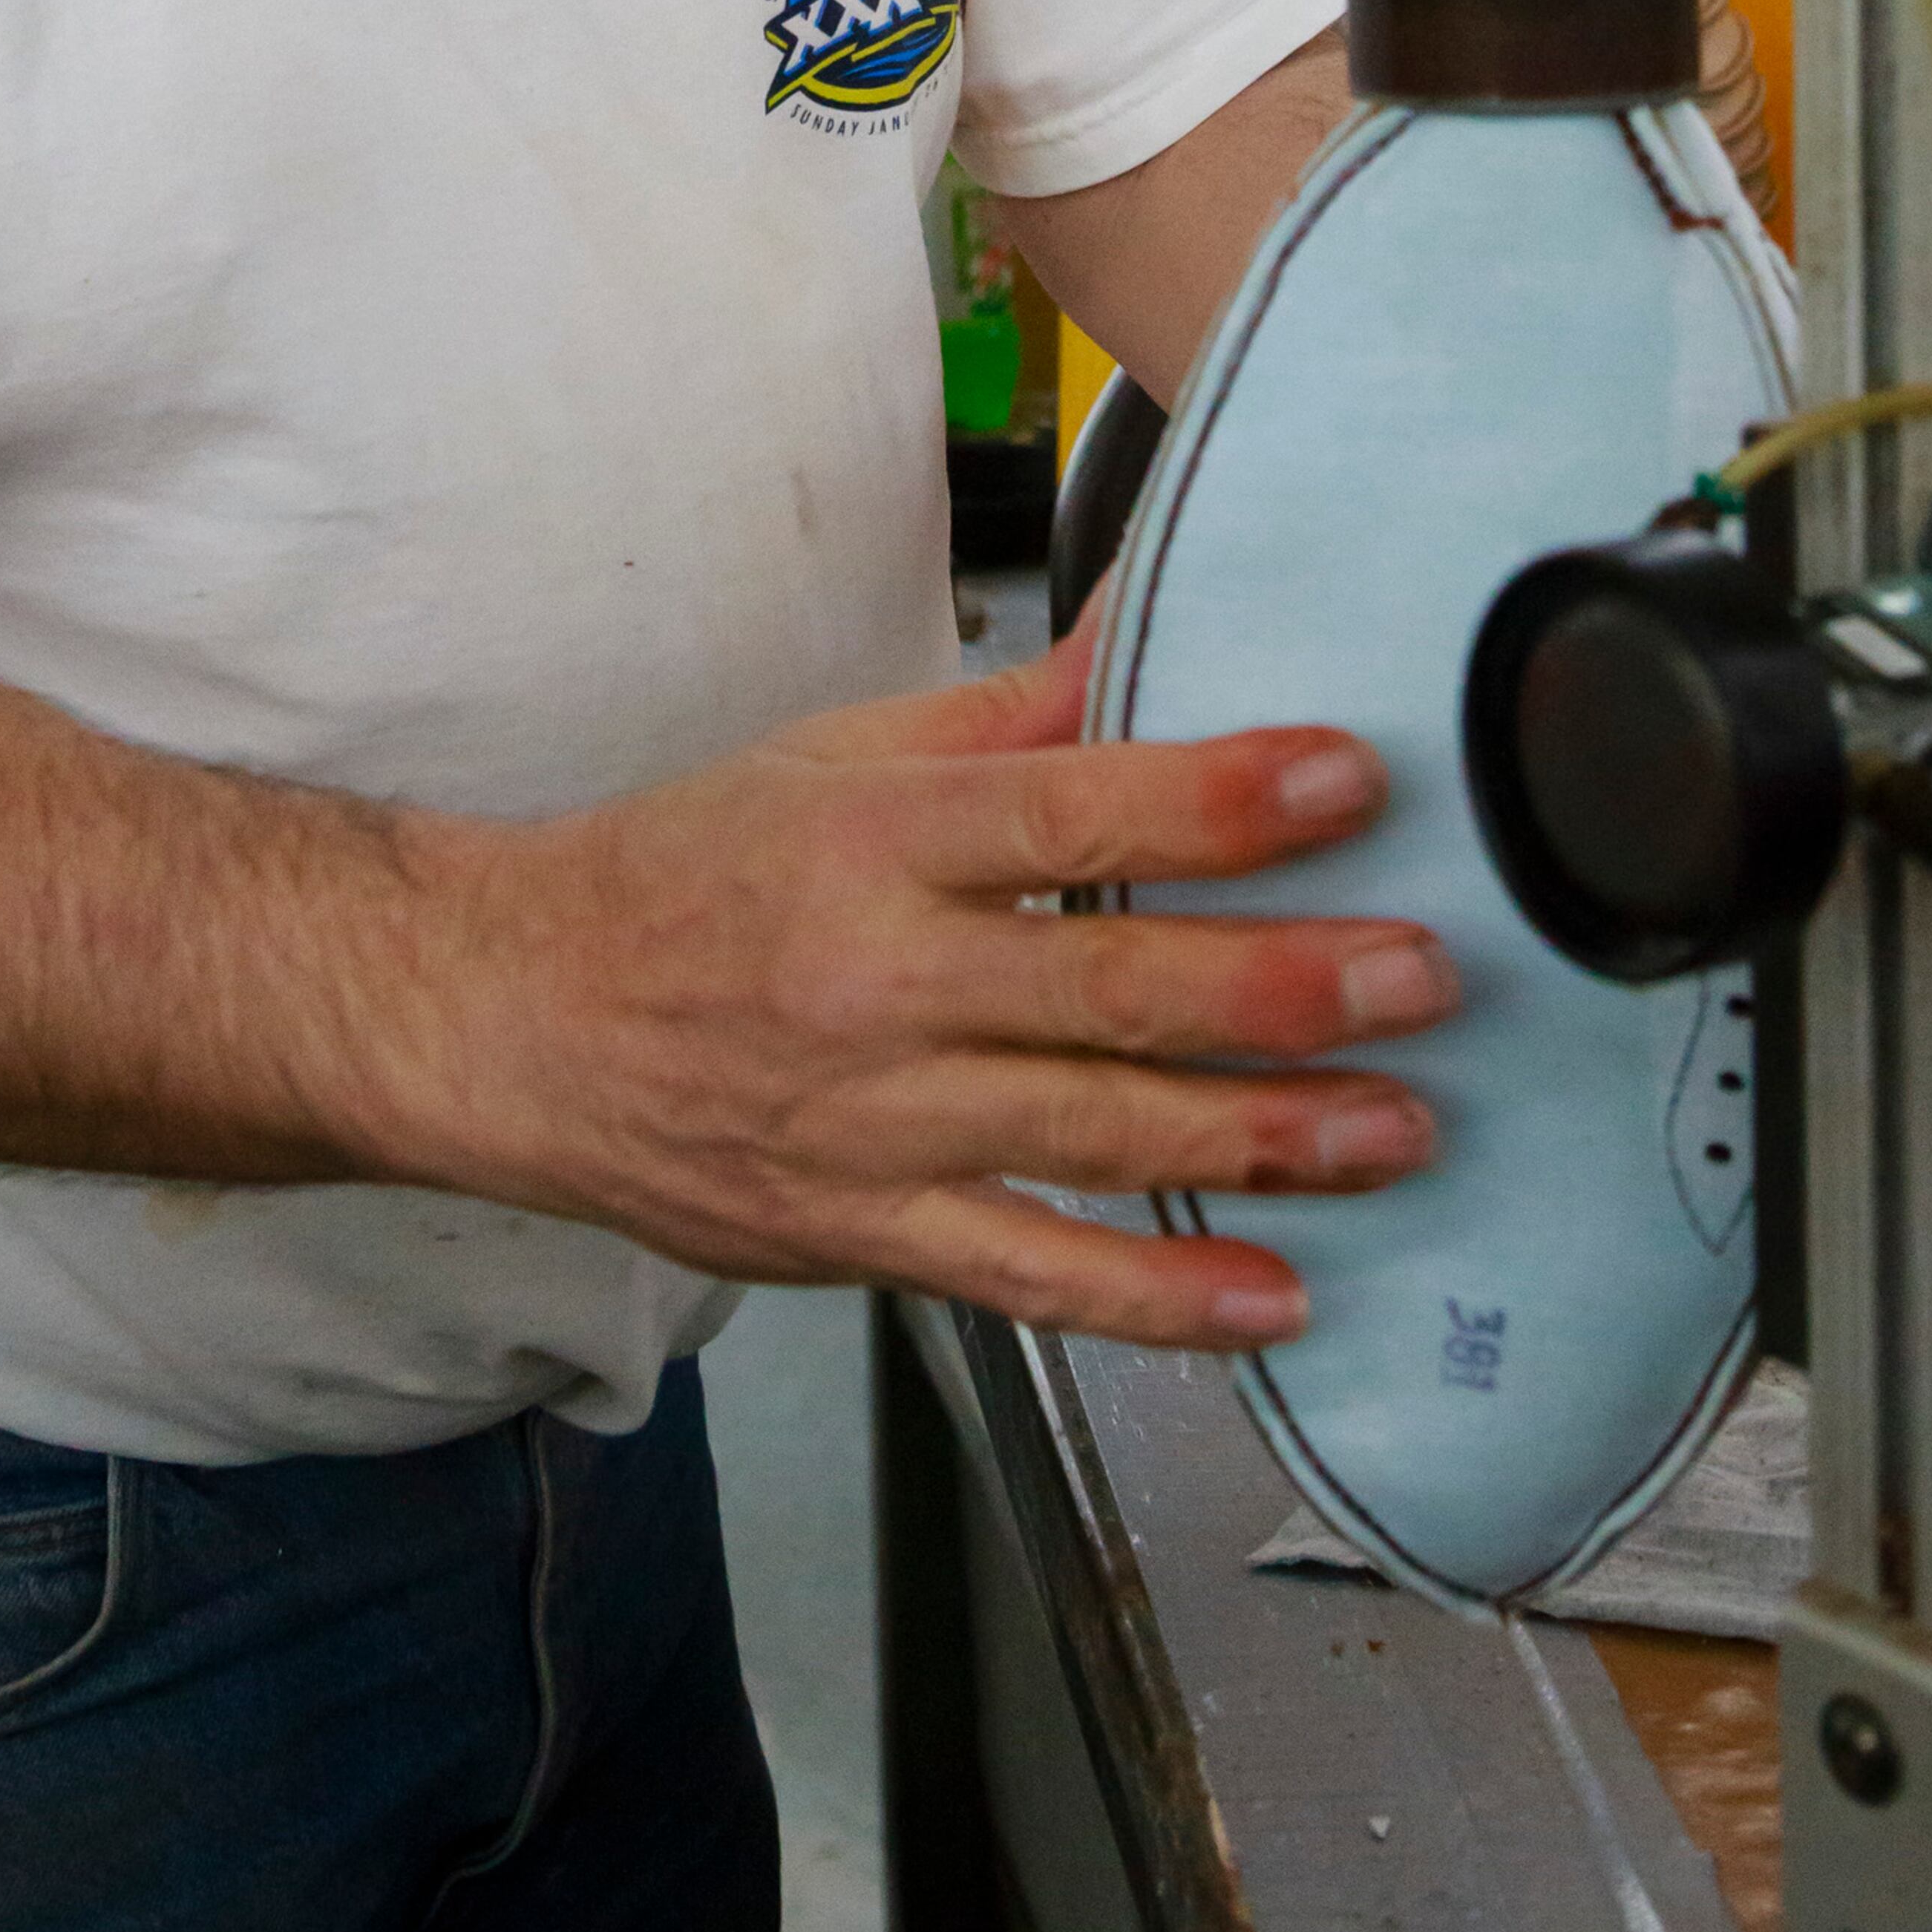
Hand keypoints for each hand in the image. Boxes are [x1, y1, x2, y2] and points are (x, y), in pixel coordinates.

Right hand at [409, 625, 1455, 1350]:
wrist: (508, 1016)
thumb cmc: (681, 875)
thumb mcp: (830, 759)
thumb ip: (1004, 719)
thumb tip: (1140, 634)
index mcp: (872, 838)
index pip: (1068, 811)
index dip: (1218, 799)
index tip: (1346, 776)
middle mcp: (879, 981)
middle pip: (1108, 987)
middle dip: (1283, 984)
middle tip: (1423, 973)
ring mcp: (872, 1122)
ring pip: (1097, 1135)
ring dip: (1265, 1137)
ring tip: (1399, 1126)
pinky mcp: (864, 1234)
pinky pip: (1031, 1277)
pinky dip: (1156, 1297)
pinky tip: (1271, 1296)